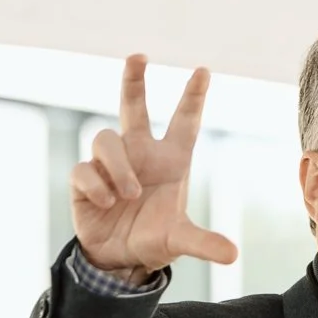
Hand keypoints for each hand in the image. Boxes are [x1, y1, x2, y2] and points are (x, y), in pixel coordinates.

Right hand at [70, 56, 237, 278]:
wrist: (119, 260)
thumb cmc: (153, 240)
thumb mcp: (180, 242)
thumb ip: (203, 243)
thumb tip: (232, 255)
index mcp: (169, 161)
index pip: (183, 121)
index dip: (193, 97)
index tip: (204, 70)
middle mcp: (139, 154)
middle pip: (133, 106)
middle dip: (134, 80)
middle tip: (138, 56)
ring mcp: (109, 164)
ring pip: (105, 138)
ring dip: (119, 166)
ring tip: (129, 194)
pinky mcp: (84, 179)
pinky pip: (84, 168)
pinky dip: (97, 185)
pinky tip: (106, 203)